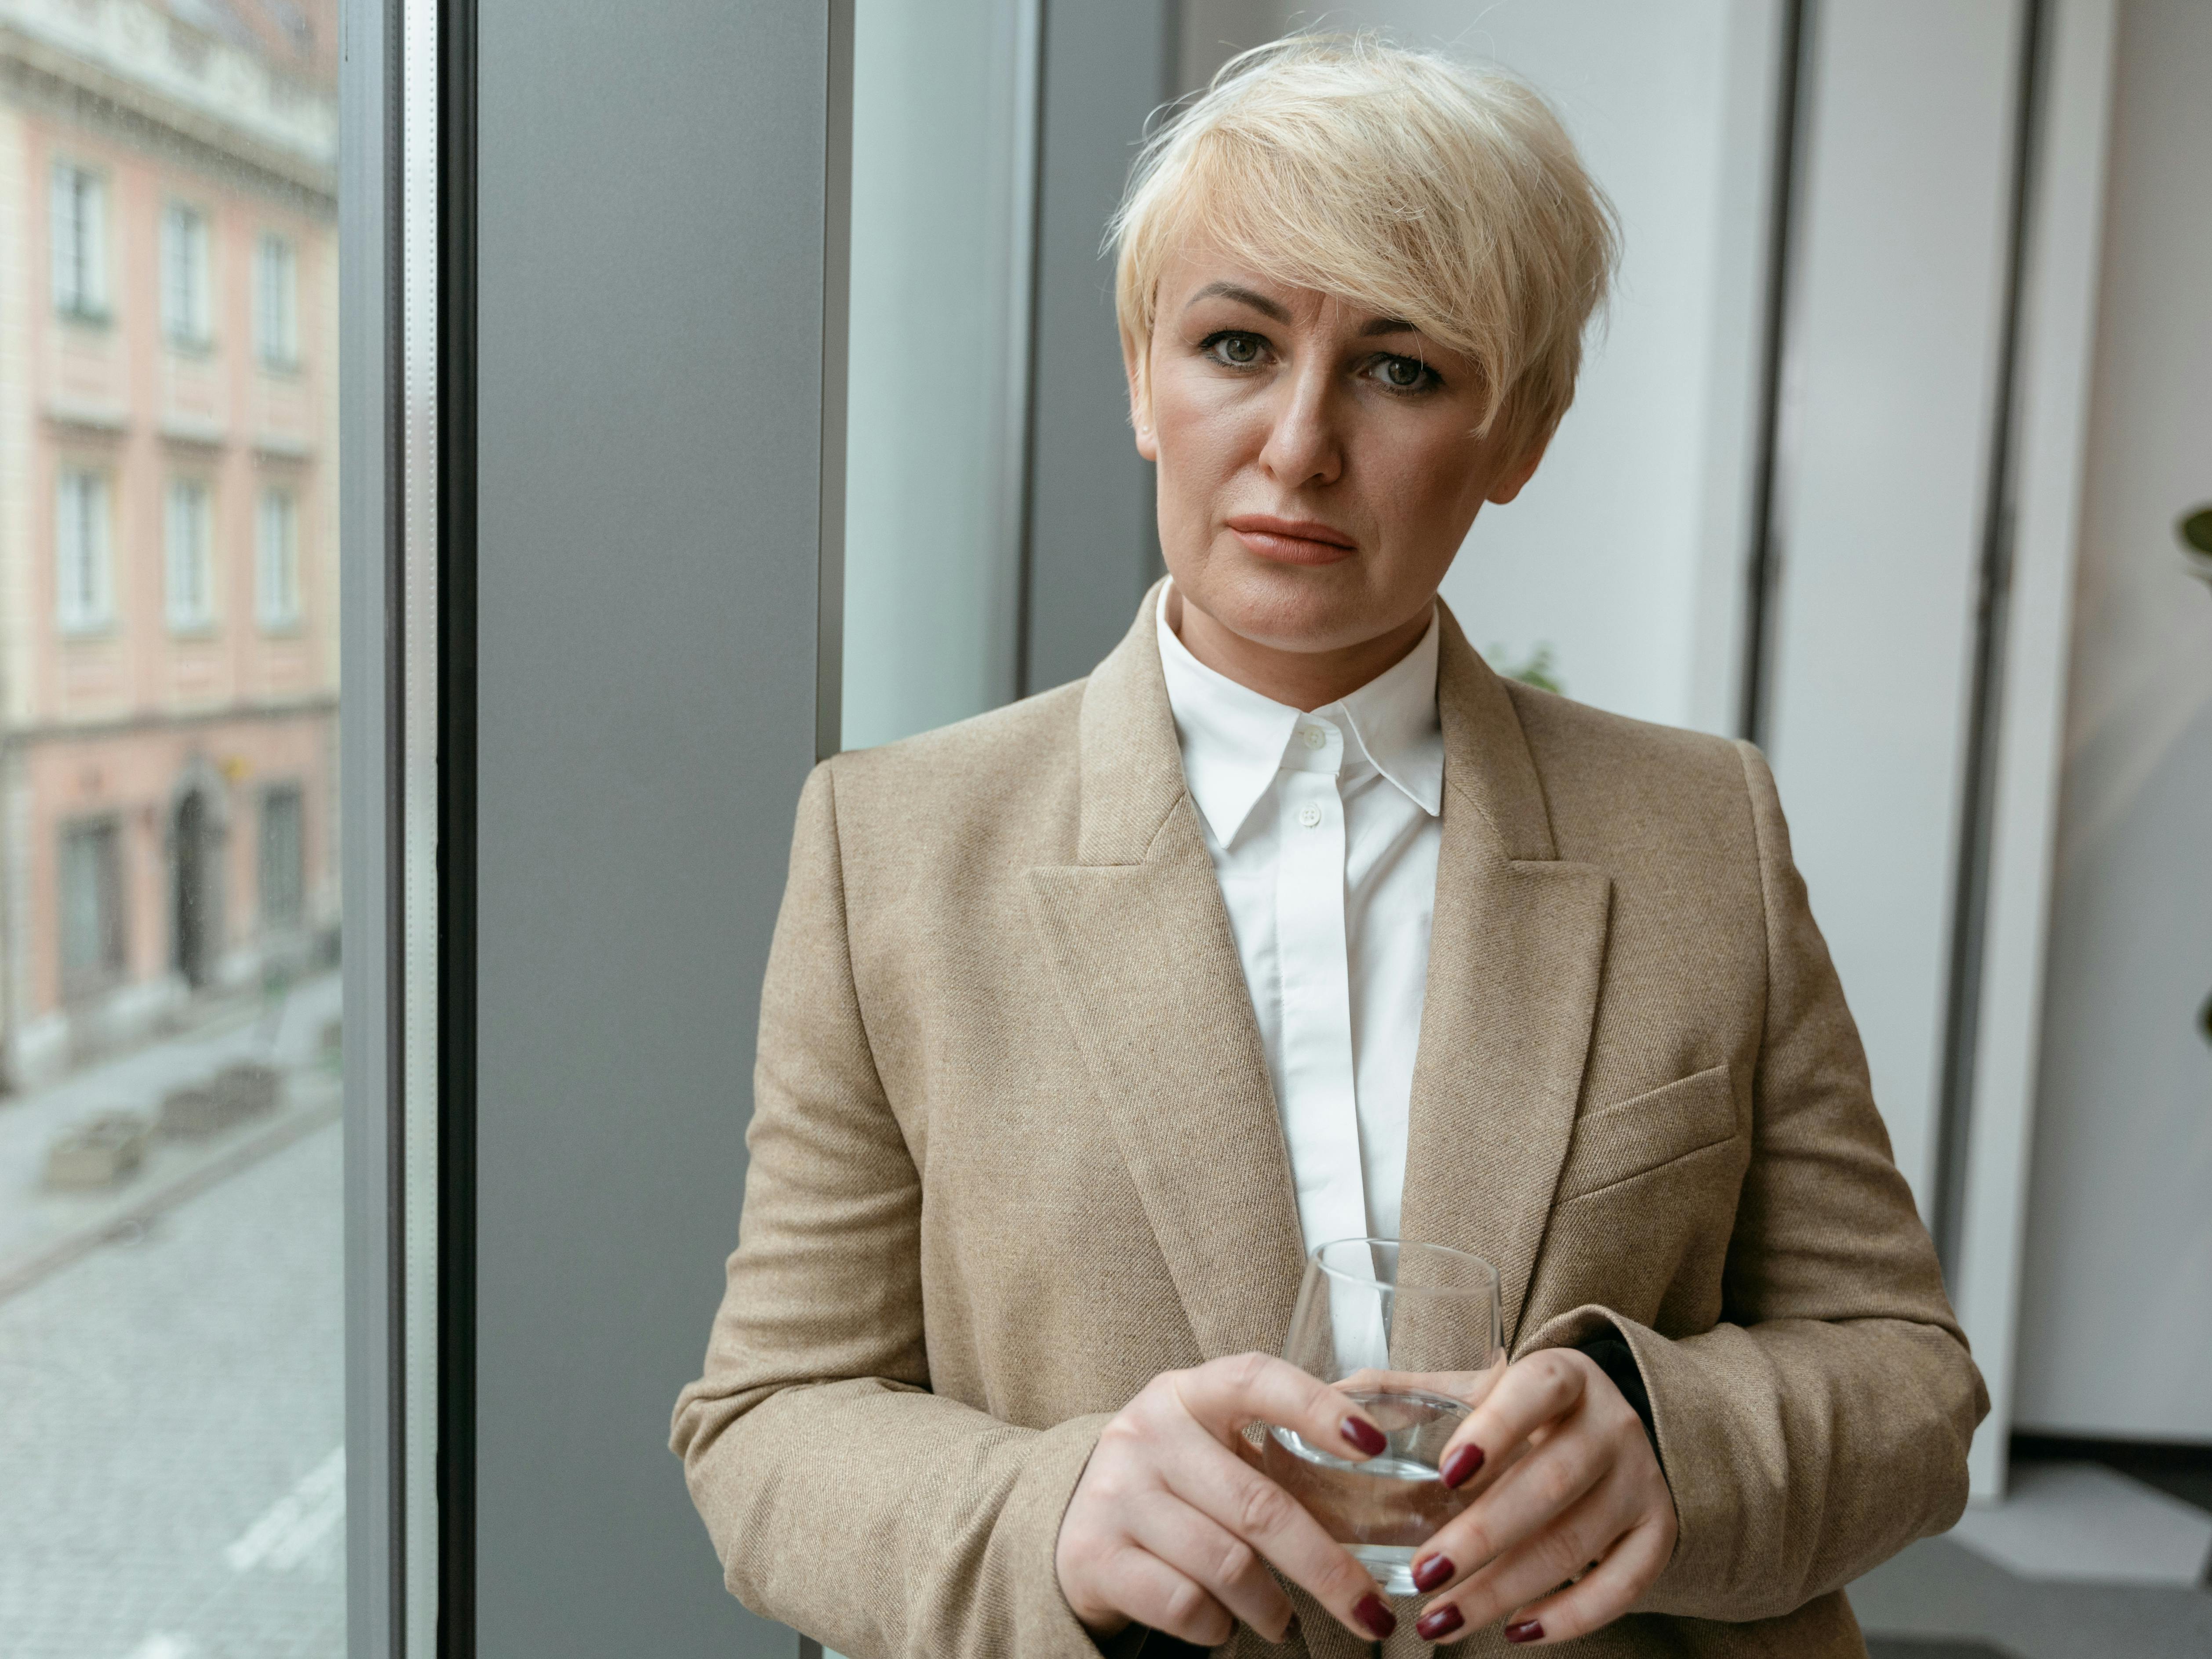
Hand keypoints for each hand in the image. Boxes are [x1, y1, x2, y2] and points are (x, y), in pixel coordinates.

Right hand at [1055, 1353, 1404, 1647]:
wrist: (1075, 1530)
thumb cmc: (1174, 1487)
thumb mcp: (1212, 1448)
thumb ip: (1276, 1448)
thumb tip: (1386, 1463)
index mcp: (1188, 1394)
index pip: (1255, 1379)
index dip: (1317, 1408)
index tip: (1374, 1445)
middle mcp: (1147, 1432)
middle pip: (1259, 1506)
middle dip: (1328, 1569)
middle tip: (1372, 1612)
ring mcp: (1116, 1492)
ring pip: (1227, 1565)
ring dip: (1271, 1607)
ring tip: (1281, 1618)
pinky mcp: (1093, 1553)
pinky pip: (1184, 1603)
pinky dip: (1217, 1627)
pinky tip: (1221, 1623)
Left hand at [1400, 1347, 1674, 1645]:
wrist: (1613, 1423)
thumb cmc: (1524, 1409)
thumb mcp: (1479, 1386)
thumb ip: (1411, 1392)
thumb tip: (1327, 1403)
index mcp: (1563, 1375)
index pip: (1535, 1391)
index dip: (1495, 1430)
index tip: (1446, 1473)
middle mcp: (1611, 1424)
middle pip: (1550, 1483)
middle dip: (1481, 1537)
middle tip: (1422, 1574)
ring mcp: (1640, 1480)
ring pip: (1575, 1544)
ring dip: (1504, 1590)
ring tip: (1440, 1619)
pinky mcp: (1658, 1531)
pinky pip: (1623, 1585)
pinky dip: (1571, 1616)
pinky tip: (1517, 1631)